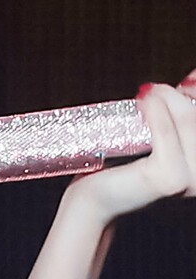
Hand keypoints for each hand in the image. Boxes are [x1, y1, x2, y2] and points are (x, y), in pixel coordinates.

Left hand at [71, 76, 195, 223]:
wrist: (93, 198)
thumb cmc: (120, 167)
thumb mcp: (156, 137)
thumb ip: (175, 115)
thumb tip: (191, 80)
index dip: (195, 96)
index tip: (186, 83)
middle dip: (179, 96)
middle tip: (154, 91)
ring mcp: (189, 180)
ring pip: (187, 120)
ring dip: (166, 100)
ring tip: (146, 96)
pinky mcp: (169, 179)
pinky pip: (166, 131)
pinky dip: (156, 112)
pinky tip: (144, 102)